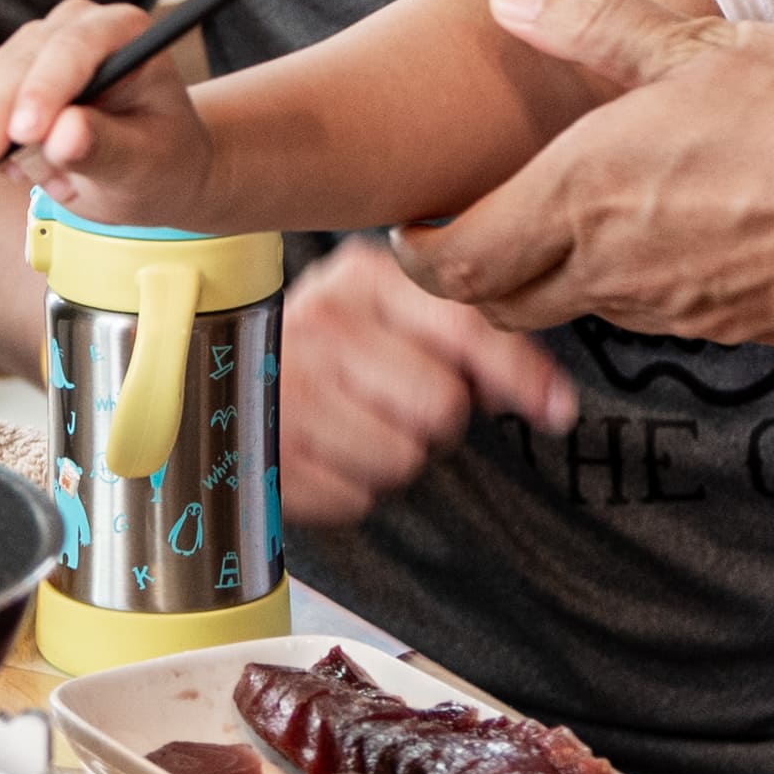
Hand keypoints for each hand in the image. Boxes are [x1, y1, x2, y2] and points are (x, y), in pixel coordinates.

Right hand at [0, 0, 218, 232]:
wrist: (145, 170)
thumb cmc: (157, 162)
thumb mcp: (144, 165)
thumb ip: (106, 148)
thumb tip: (63, 135)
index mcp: (123, 30)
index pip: (74, 47)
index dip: (44, 88)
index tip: (25, 133)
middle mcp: (74, 26)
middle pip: (18, 62)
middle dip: (0, 116)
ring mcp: (34, 47)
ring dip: (0, 143)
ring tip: (57, 182)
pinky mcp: (2, 74)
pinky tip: (28, 171)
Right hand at [278, 239, 573, 524]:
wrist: (217, 378)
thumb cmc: (328, 349)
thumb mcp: (390, 312)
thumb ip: (467, 334)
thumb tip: (549, 397)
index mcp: (361, 276)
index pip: (463, 325)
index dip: (520, 373)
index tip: (557, 410)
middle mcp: (319, 321)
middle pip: (441, 405)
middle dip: (434, 417)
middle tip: (396, 402)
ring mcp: (285, 388)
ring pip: (401, 459)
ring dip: (391, 454)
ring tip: (354, 424)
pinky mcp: (265, 453)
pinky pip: (355, 498)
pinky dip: (349, 486)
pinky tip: (323, 451)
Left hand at [392, 0, 773, 344]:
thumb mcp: (699, 43)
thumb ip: (594, 27)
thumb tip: (514, 2)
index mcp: (587, 195)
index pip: (455, 263)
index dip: (416, 252)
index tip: (415, 223)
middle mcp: (619, 269)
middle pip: (502, 302)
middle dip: (472, 272)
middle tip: (473, 226)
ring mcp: (678, 310)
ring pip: (580, 309)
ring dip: (556, 274)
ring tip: (572, 216)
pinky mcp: (734, 328)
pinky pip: (655, 317)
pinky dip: (633, 285)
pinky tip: (666, 232)